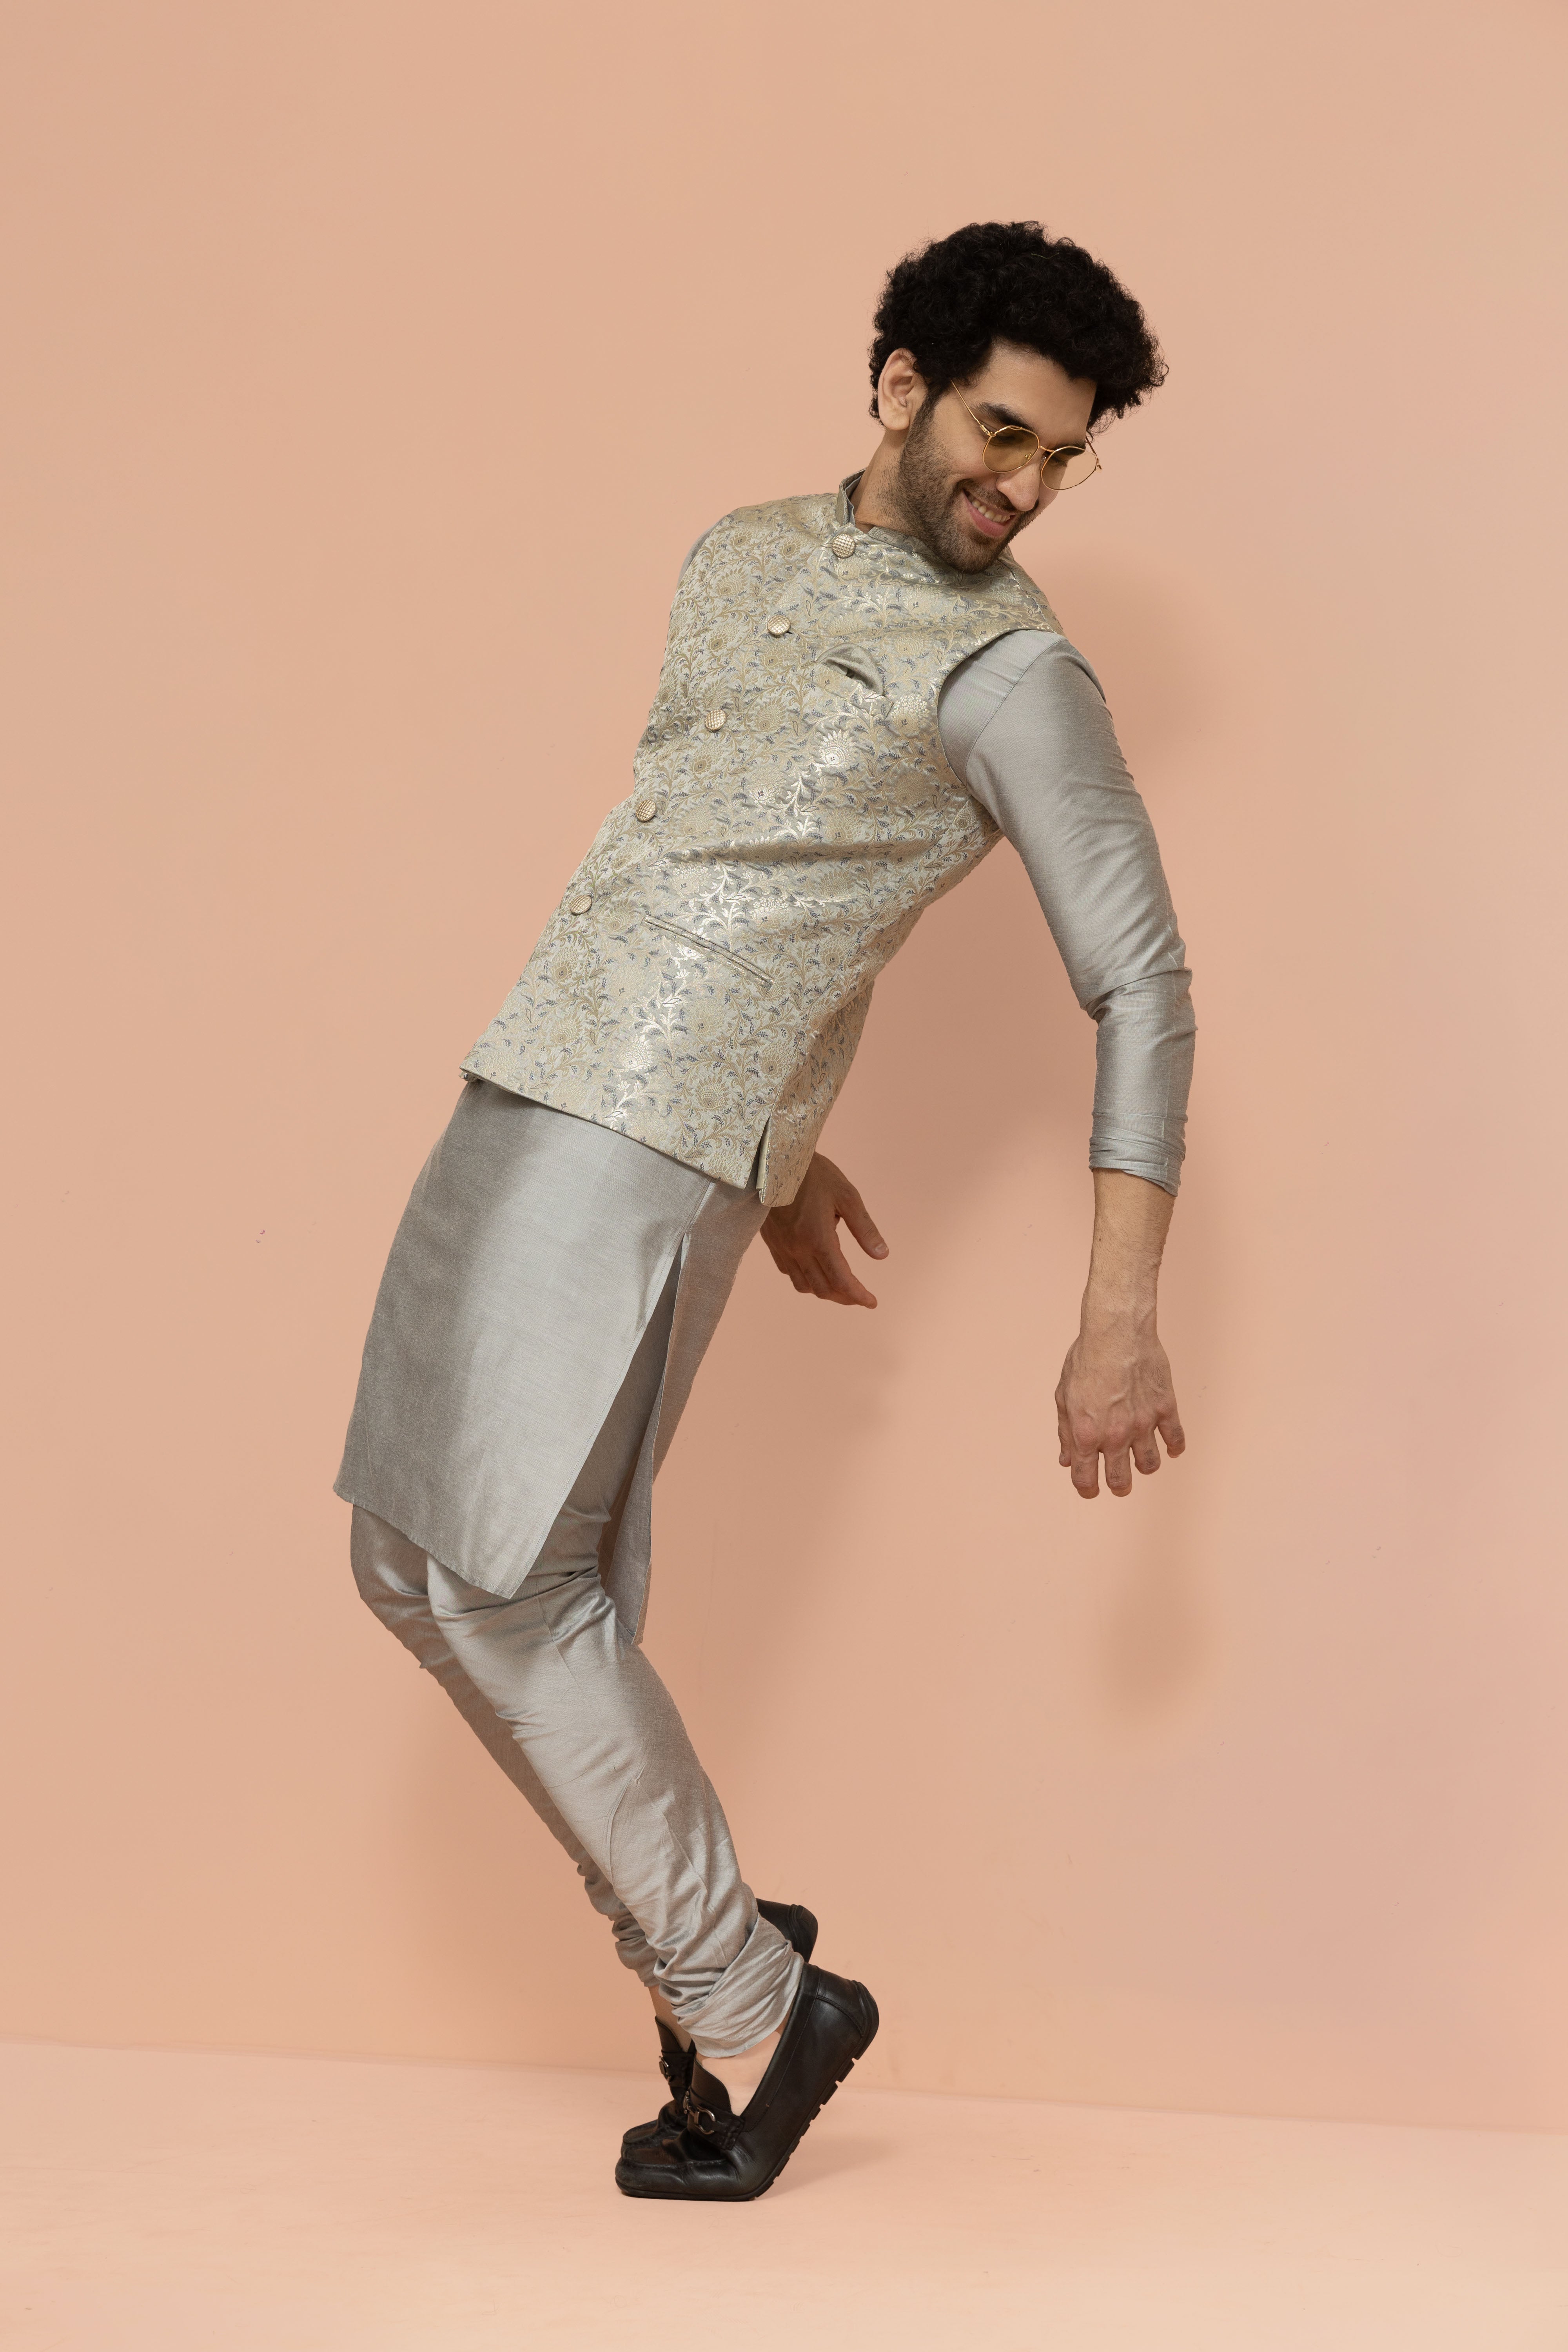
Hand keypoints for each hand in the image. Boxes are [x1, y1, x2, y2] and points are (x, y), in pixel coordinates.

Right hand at [760, 1153, 887, 1307]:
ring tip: (841, 1287)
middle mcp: (798, 1249)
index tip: (872, 1302)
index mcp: (818, 1239)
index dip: (858, 1296)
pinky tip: (815, 1271)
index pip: (841, 1281)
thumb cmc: (815, 1174)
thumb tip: (882, 1255)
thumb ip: (865, 1229)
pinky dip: (805, 1280)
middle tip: (861, 1297)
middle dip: (845, 1297)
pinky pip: (789, 1272)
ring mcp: (782, 1248)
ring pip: (804, 1285)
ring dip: (825, 1291)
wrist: (774, 1161)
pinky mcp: (772, 1243)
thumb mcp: (847, 1196)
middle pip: (823, 1288)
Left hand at [1055, 1322, 1184, 1498]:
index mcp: (1085, 1434)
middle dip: (1118, 1486)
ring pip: (1149, 1465)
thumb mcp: (1064, 1397)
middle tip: (1118, 1484)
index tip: (1090, 1490)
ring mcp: (1143, 1424)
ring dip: (1144, 1468)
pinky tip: (1170, 1449)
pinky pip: (1175, 1439)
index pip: (1085, 1478)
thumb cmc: (1086, 1360)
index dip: (1087, 1489)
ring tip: (1140, 1461)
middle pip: (1120, 1480)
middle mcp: (1114, 1435)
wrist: (1116, 1332)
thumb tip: (1066, 1459)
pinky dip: (1174, 1448)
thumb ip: (1066, 1432)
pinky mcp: (1165, 1409)